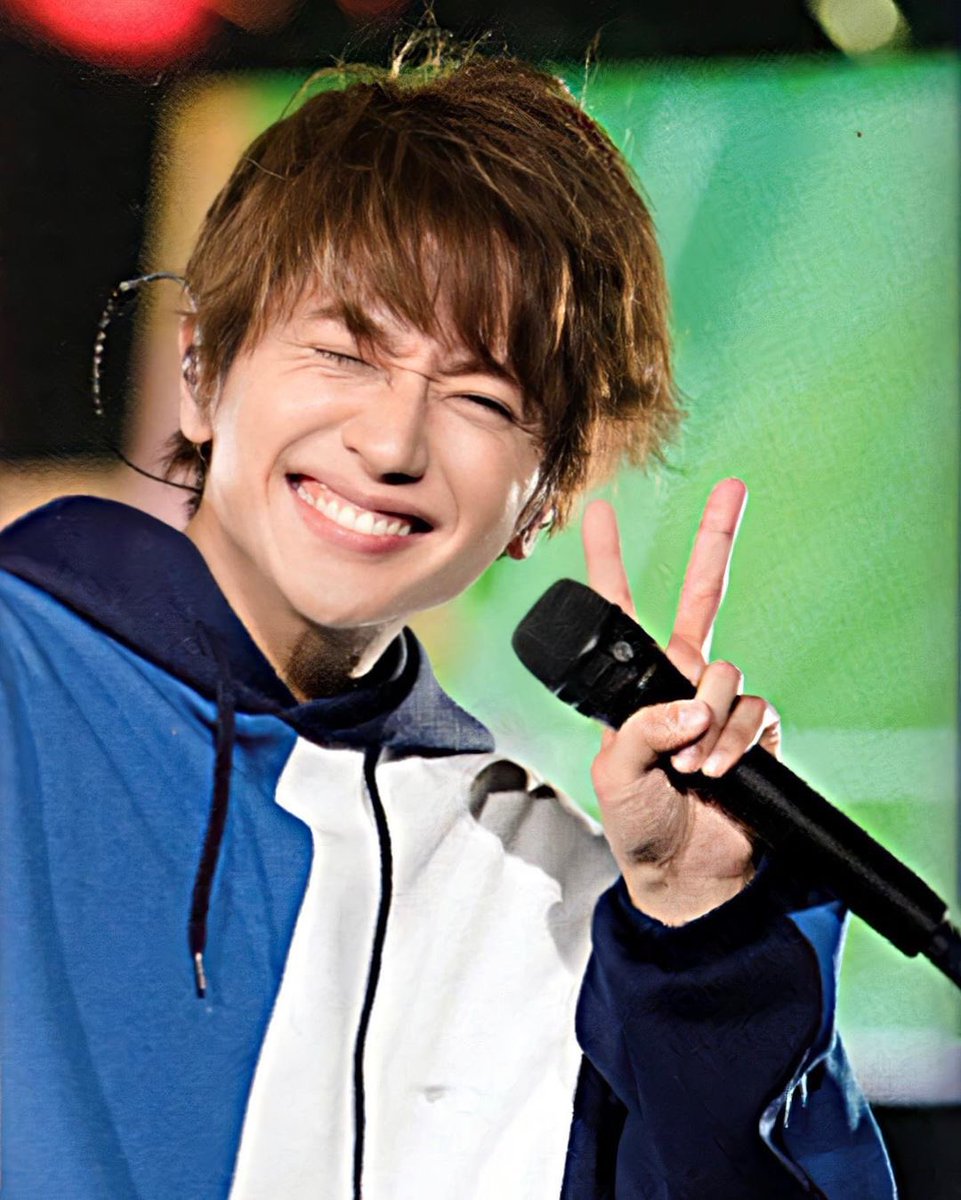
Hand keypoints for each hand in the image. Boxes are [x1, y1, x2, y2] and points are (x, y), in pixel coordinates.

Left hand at [583, 479, 780, 925]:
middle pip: (704, 596)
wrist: (682, 874)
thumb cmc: (636, 823)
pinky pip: (753, 712)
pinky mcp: (755, 732)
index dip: (609, 561)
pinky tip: (716, 770)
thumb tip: (688, 705)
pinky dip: (733, 742)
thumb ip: (639, 730)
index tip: (598, 512)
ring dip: (707, 718)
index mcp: (634, 684)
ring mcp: (719, 706)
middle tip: (732, 487)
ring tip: (687, 764)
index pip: (620, 611)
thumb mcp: (612, 772)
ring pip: (726, 671)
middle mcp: (679, 683)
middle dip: (717, 540)